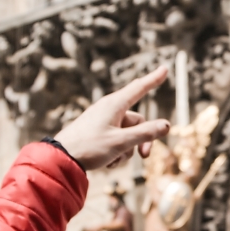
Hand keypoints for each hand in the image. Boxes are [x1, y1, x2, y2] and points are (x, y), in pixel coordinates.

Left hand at [53, 67, 171, 169]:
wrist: (61, 158)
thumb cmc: (89, 147)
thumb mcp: (121, 142)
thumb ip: (145, 134)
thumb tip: (167, 125)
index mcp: (115, 104)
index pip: (139, 88)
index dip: (154, 79)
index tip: (165, 68)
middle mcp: (109, 109)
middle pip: (137, 121)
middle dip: (142, 139)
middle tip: (145, 156)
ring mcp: (103, 121)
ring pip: (127, 133)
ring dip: (126, 149)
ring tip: (114, 159)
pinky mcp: (97, 132)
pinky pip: (116, 139)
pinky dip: (116, 151)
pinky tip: (107, 162)